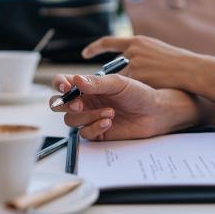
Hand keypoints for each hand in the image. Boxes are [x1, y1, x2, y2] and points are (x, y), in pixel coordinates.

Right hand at [50, 74, 198, 140]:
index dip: (59, 84)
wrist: (155, 112)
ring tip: (110, 113)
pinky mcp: (97, 132)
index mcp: (88, 86)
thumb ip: (96, 83)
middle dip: (67, 105)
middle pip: (60, 105)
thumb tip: (75, 80)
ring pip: (72, 120)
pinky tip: (109, 122)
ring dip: (88, 116)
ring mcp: (90, 117)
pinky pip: (84, 133)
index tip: (65, 86)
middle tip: (79, 105)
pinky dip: (95, 127)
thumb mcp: (118, 83)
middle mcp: (86, 101)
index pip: (63, 83)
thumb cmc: (139, 93)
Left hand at [81, 36, 203, 89]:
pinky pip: (131, 90)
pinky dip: (136, 94)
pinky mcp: (138, 78)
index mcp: (137, 41)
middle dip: (117, 79)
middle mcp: (132, 51)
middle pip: (115, 68)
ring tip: (142, 92)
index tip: (85, 54)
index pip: (108, 42)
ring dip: (129, 88)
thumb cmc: (179, 63)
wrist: (191, 70)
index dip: (94, 48)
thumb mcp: (157, 50)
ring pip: (122, 81)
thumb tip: (130, 60)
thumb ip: (141, 53)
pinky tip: (147, 96)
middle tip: (117, 87)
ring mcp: (135, 65)